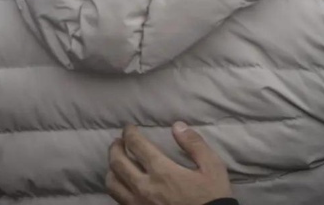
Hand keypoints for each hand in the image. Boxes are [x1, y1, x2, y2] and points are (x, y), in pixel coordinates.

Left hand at [106, 123, 231, 204]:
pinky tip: (122, 183)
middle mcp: (144, 187)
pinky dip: (116, 187)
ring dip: (111, 169)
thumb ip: (194, 144)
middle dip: (115, 147)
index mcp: (162, 171)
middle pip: (117, 163)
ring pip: (112, 183)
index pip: (137, 145)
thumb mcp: (212, 166)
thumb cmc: (211, 196)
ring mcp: (137, 203)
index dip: (130, 133)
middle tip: (119, 141)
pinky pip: (118, 199)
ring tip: (117, 162)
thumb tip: (177, 126)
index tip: (129, 128)